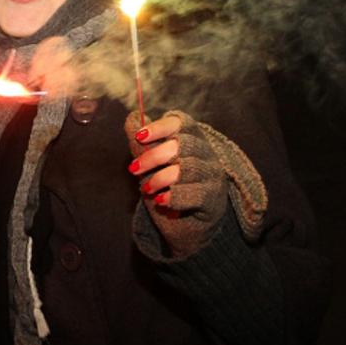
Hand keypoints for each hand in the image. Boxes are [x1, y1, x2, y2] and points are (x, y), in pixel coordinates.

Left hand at [125, 110, 230, 257]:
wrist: (185, 227)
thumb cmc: (168, 189)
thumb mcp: (152, 166)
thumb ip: (142, 143)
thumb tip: (132, 117)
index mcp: (192, 139)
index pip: (182, 123)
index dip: (161, 127)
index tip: (140, 136)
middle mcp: (206, 153)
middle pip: (183, 145)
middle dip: (154, 156)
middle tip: (134, 169)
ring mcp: (212, 175)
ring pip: (188, 168)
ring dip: (161, 179)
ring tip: (146, 189)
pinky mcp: (213, 198)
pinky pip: (194, 193)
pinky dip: (174, 197)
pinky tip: (160, 201)